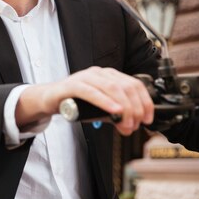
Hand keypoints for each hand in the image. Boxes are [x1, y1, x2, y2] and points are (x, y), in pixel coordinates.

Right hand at [18, 66, 153, 135]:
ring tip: (126, 123)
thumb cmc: (75, 102)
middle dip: (135, 108)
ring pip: (112, 88)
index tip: (148, 119)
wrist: (49, 99)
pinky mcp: (72, 85)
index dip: (145, 103)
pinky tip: (114, 110)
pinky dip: (105, 101)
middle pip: (126, 87)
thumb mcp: (100, 109)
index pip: (135, 85)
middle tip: (135, 125)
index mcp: (109, 75)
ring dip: (124, 108)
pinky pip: (91, 91)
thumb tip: (131, 126)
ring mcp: (85, 77)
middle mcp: (99, 73)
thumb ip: (116, 115)